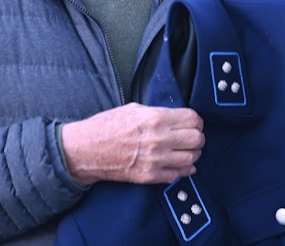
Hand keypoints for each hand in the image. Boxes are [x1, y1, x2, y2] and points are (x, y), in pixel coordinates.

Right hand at [61, 103, 204, 185]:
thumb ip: (158, 113)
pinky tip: (179, 163)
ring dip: (192, 153)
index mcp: (155, 118)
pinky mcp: (150, 176)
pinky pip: (178, 175)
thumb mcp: (134, 109)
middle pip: (197, 139)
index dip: (196, 120)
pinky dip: (183, 169)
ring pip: (192, 158)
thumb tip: (175, 117)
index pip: (192, 119)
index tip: (193, 122)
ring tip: (185, 150)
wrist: (87, 149)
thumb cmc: (106, 126)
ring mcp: (156, 160)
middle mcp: (159, 139)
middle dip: (197, 136)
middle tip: (192, 136)